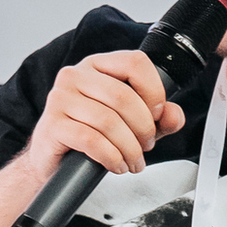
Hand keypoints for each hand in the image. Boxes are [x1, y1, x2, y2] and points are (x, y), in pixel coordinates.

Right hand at [23, 49, 185, 180]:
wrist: (52, 160)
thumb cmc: (89, 137)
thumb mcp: (131, 125)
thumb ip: (158, 119)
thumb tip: (173, 115)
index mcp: (97, 66)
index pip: (135, 62)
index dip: (154, 91)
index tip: (156, 115)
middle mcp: (75, 75)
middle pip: (123, 96)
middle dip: (143, 128)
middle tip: (145, 146)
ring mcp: (60, 98)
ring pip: (109, 121)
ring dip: (129, 148)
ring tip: (132, 161)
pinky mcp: (53, 125)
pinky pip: (92, 140)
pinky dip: (111, 157)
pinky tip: (115, 164)